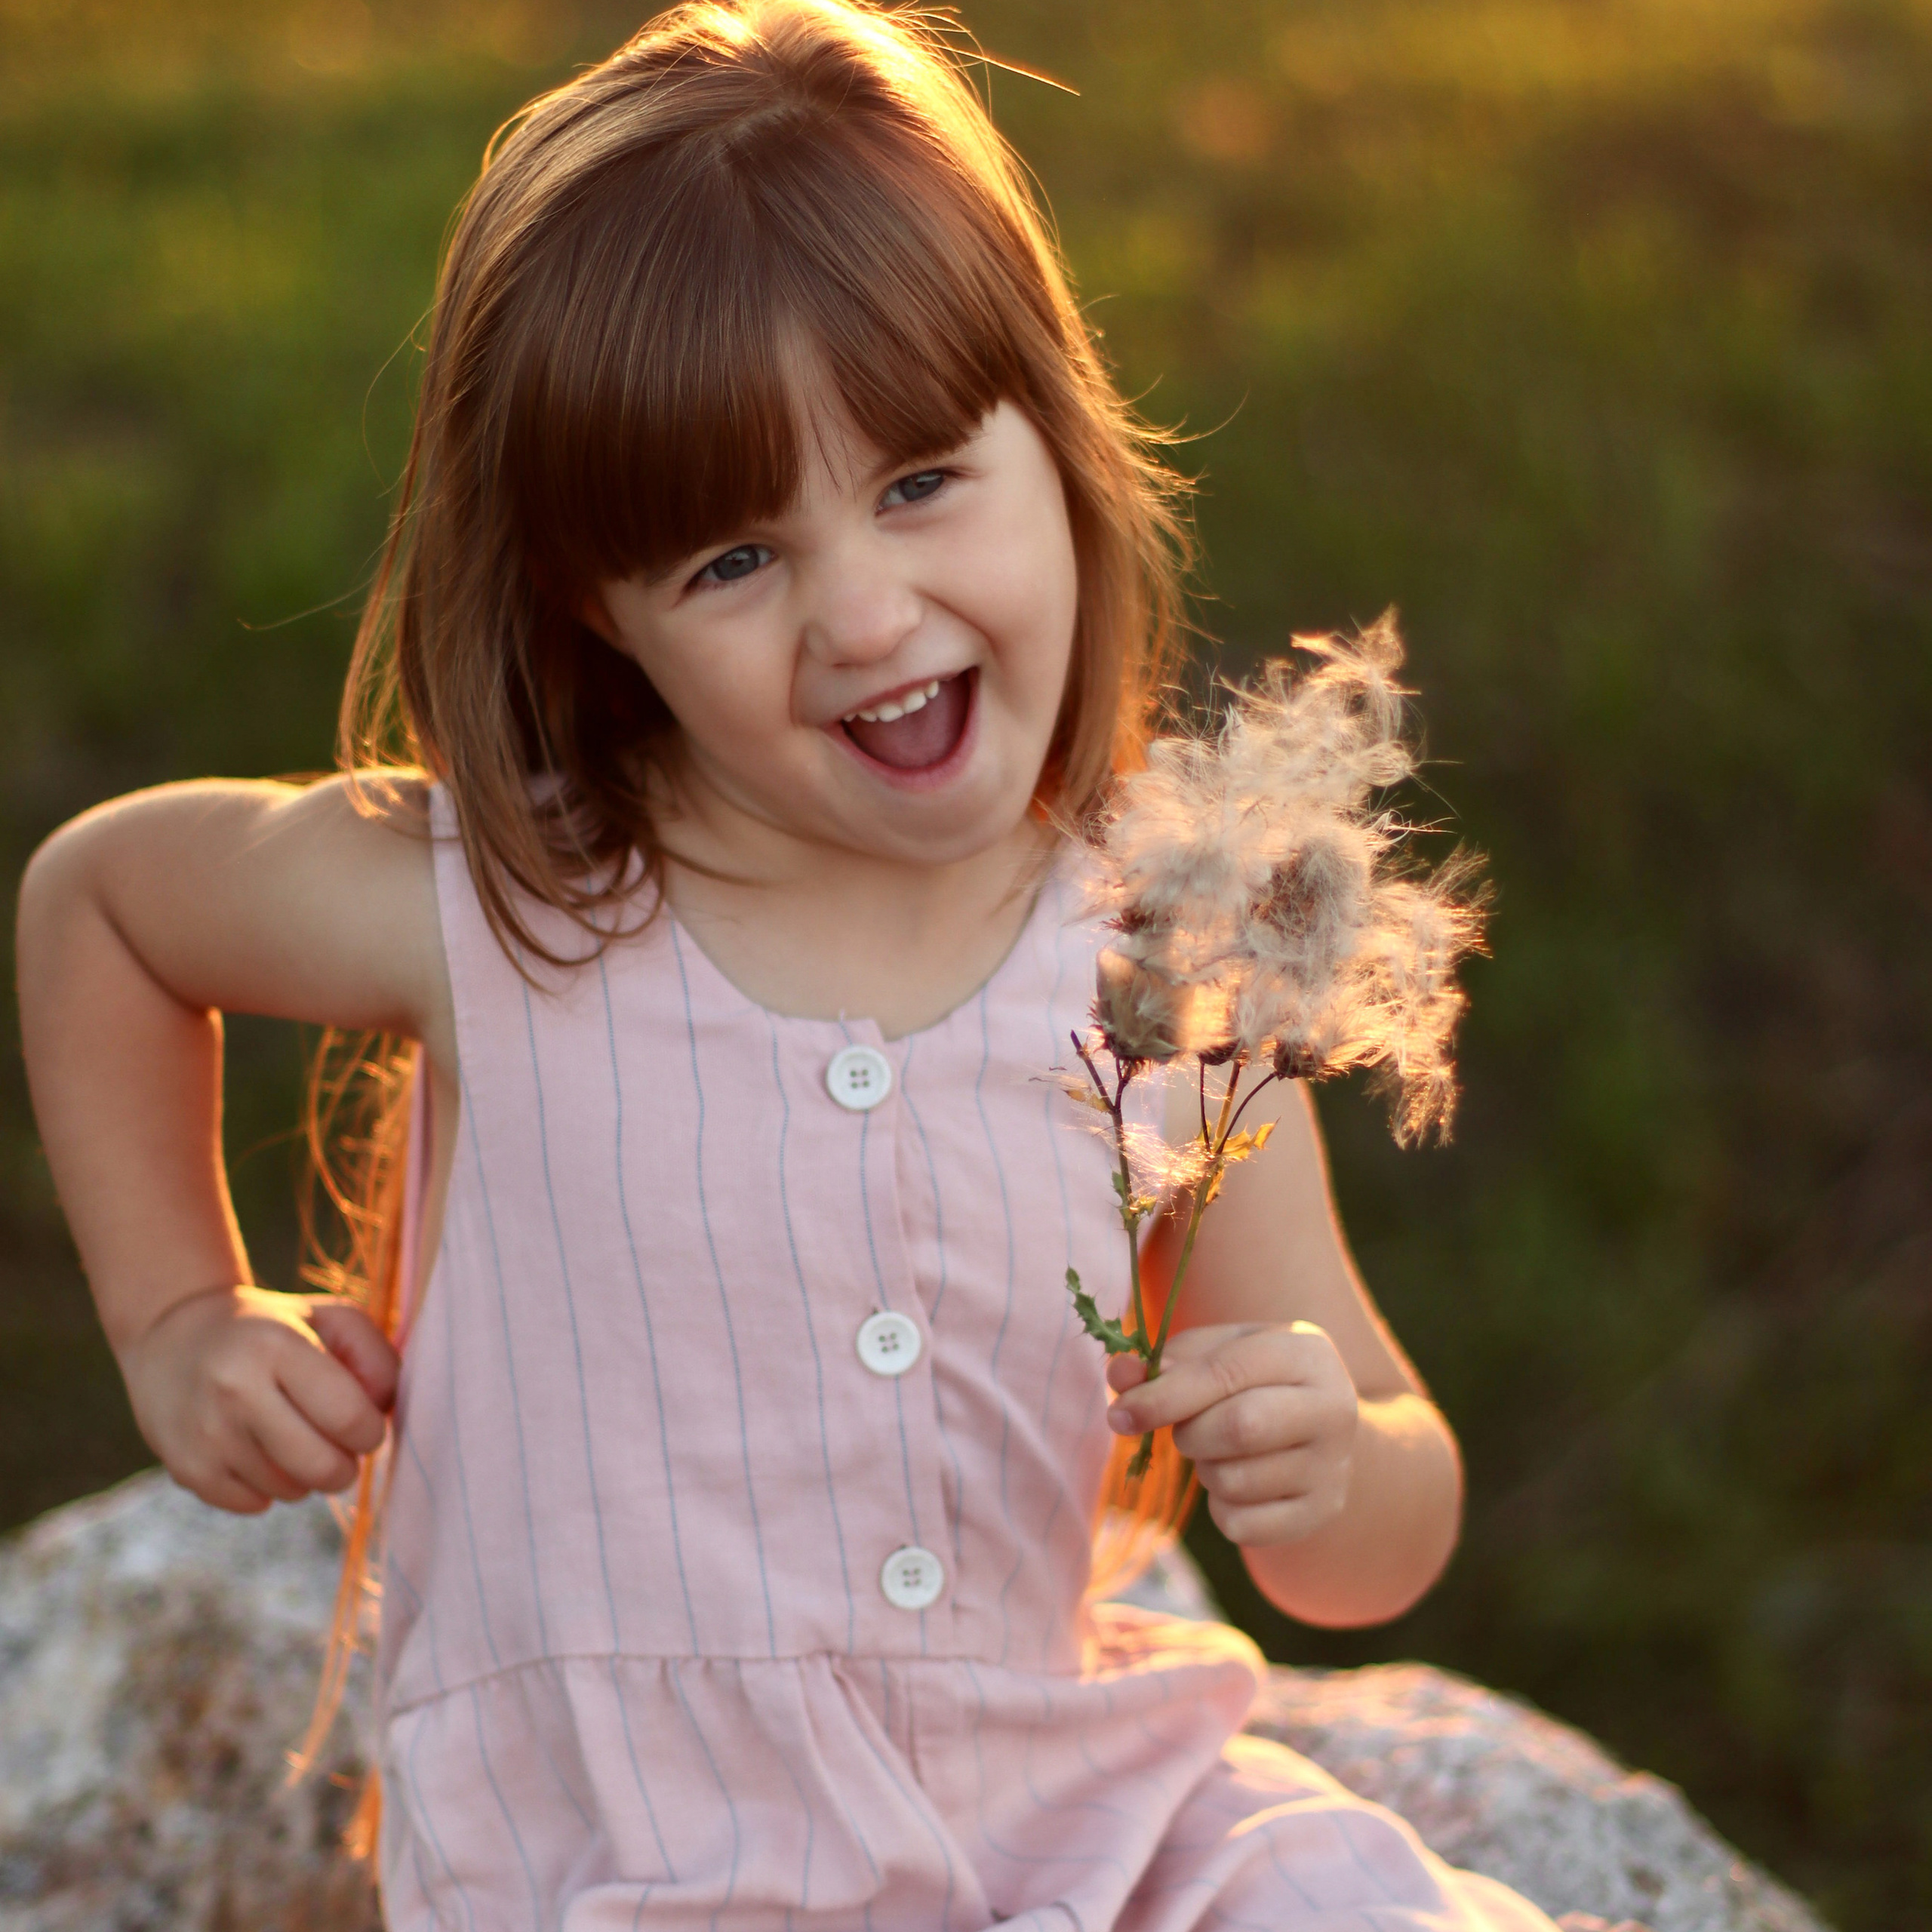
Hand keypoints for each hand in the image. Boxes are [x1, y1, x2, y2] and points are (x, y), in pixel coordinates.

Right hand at [116, 1284, 399, 1514]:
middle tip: (340, 1444)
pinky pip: (255, 1504)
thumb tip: (384, 1413)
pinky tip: (258, 1451)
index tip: (366, 1423)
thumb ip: (376, 1357)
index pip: (348, 1417)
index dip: (371, 1431)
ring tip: (292, 1436)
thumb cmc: (273, 1329)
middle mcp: (235, 1391)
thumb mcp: (330, 1318)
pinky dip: (269, 1488)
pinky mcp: (187, 1469)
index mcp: (276, 1346)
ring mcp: (206, 1434)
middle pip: (322, 1466)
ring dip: (306, 1474)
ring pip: (291, 1490)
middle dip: (346, 1464)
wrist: (174, 1335)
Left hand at [1106, 1321, 1358, 1546]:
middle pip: (1239, 1428)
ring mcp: (1333, 1467)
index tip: (1119, 1414)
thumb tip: (1119, 1376)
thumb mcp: (1216, 1355)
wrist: (1319, 1433)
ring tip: (1221, 1452)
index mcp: (1306, 1353)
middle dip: (1190, 1433)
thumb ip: (1165, 1363)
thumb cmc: (1253, 1382)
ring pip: (1235, 1481)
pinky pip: (1242, 1526)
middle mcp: (1333, 1409)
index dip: (1165, 1395)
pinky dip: (1222, 1509)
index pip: (1228, 1372)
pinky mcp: (1320, 1514)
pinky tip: (1241, 1484)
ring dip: (1206, 1471)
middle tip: (1186, 1430)